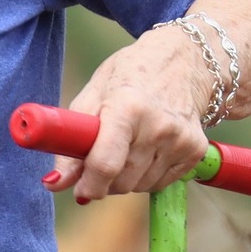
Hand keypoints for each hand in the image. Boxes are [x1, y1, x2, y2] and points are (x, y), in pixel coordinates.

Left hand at [45, 28, 217, 200]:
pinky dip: (148, 175)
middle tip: (101, 160)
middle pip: (123, 181)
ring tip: (127, 146)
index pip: (106, 164)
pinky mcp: (196, 150)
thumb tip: (54, 183)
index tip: (80, 190)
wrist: (184, 62)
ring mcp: (181, 139)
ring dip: (126, 178)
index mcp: (127, 107)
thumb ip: (70, 142)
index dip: (88, 185)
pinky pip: (161, 183)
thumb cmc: (129, 76)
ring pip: (141, 186)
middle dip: (105, 180)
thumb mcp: (93, 96)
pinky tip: (149, 148)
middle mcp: (158, 125)